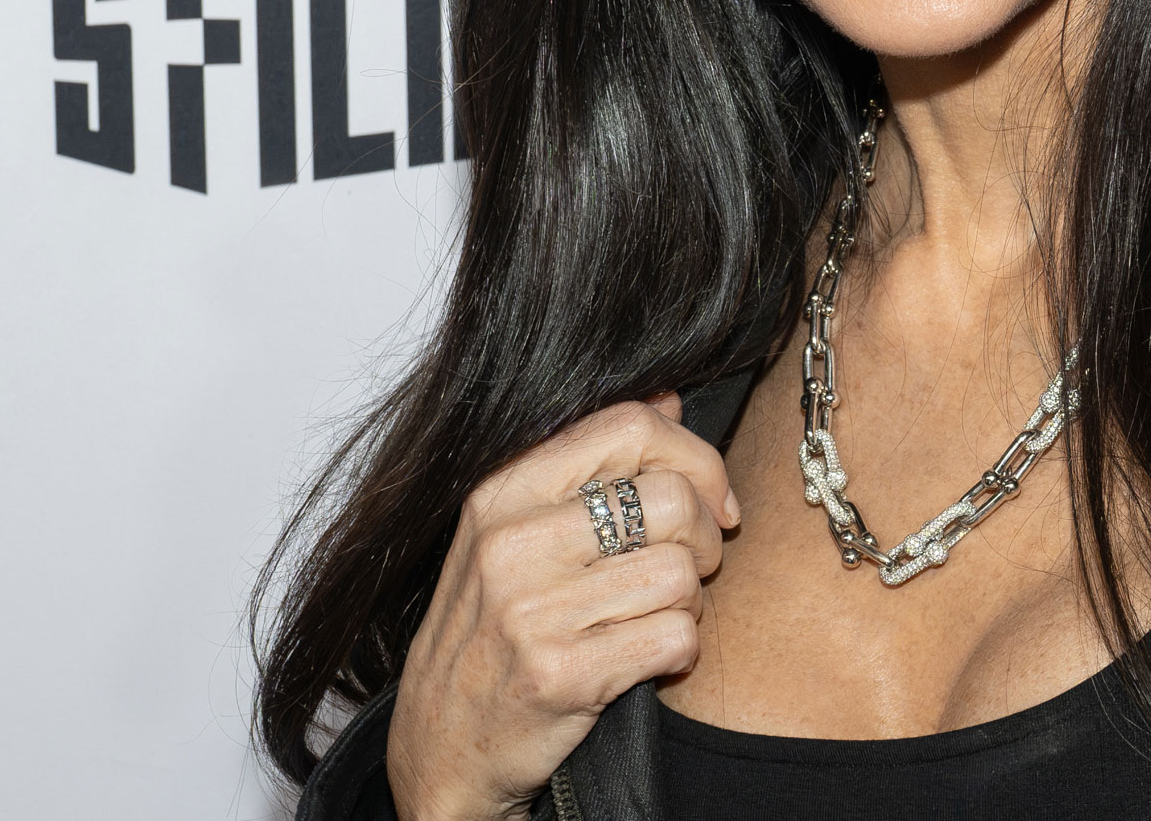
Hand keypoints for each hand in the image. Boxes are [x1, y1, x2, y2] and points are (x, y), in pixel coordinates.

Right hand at [385, 394, 741, 820]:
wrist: (439, 751)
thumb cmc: (488, 636)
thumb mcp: (513, 534)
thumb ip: (589, 465)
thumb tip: (668, 399)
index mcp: (501, 492)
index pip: (630, 426)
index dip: (695, 458)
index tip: (712, 501)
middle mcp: (510, 543)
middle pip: (672, 498)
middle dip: (704, 537)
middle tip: (688, 568)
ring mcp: (531, 611)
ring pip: (681, 572)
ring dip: (688, 603)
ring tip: (651, 618)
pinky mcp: (560, 676)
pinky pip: (676, 637)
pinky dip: (678, 651)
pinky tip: (644, 658)